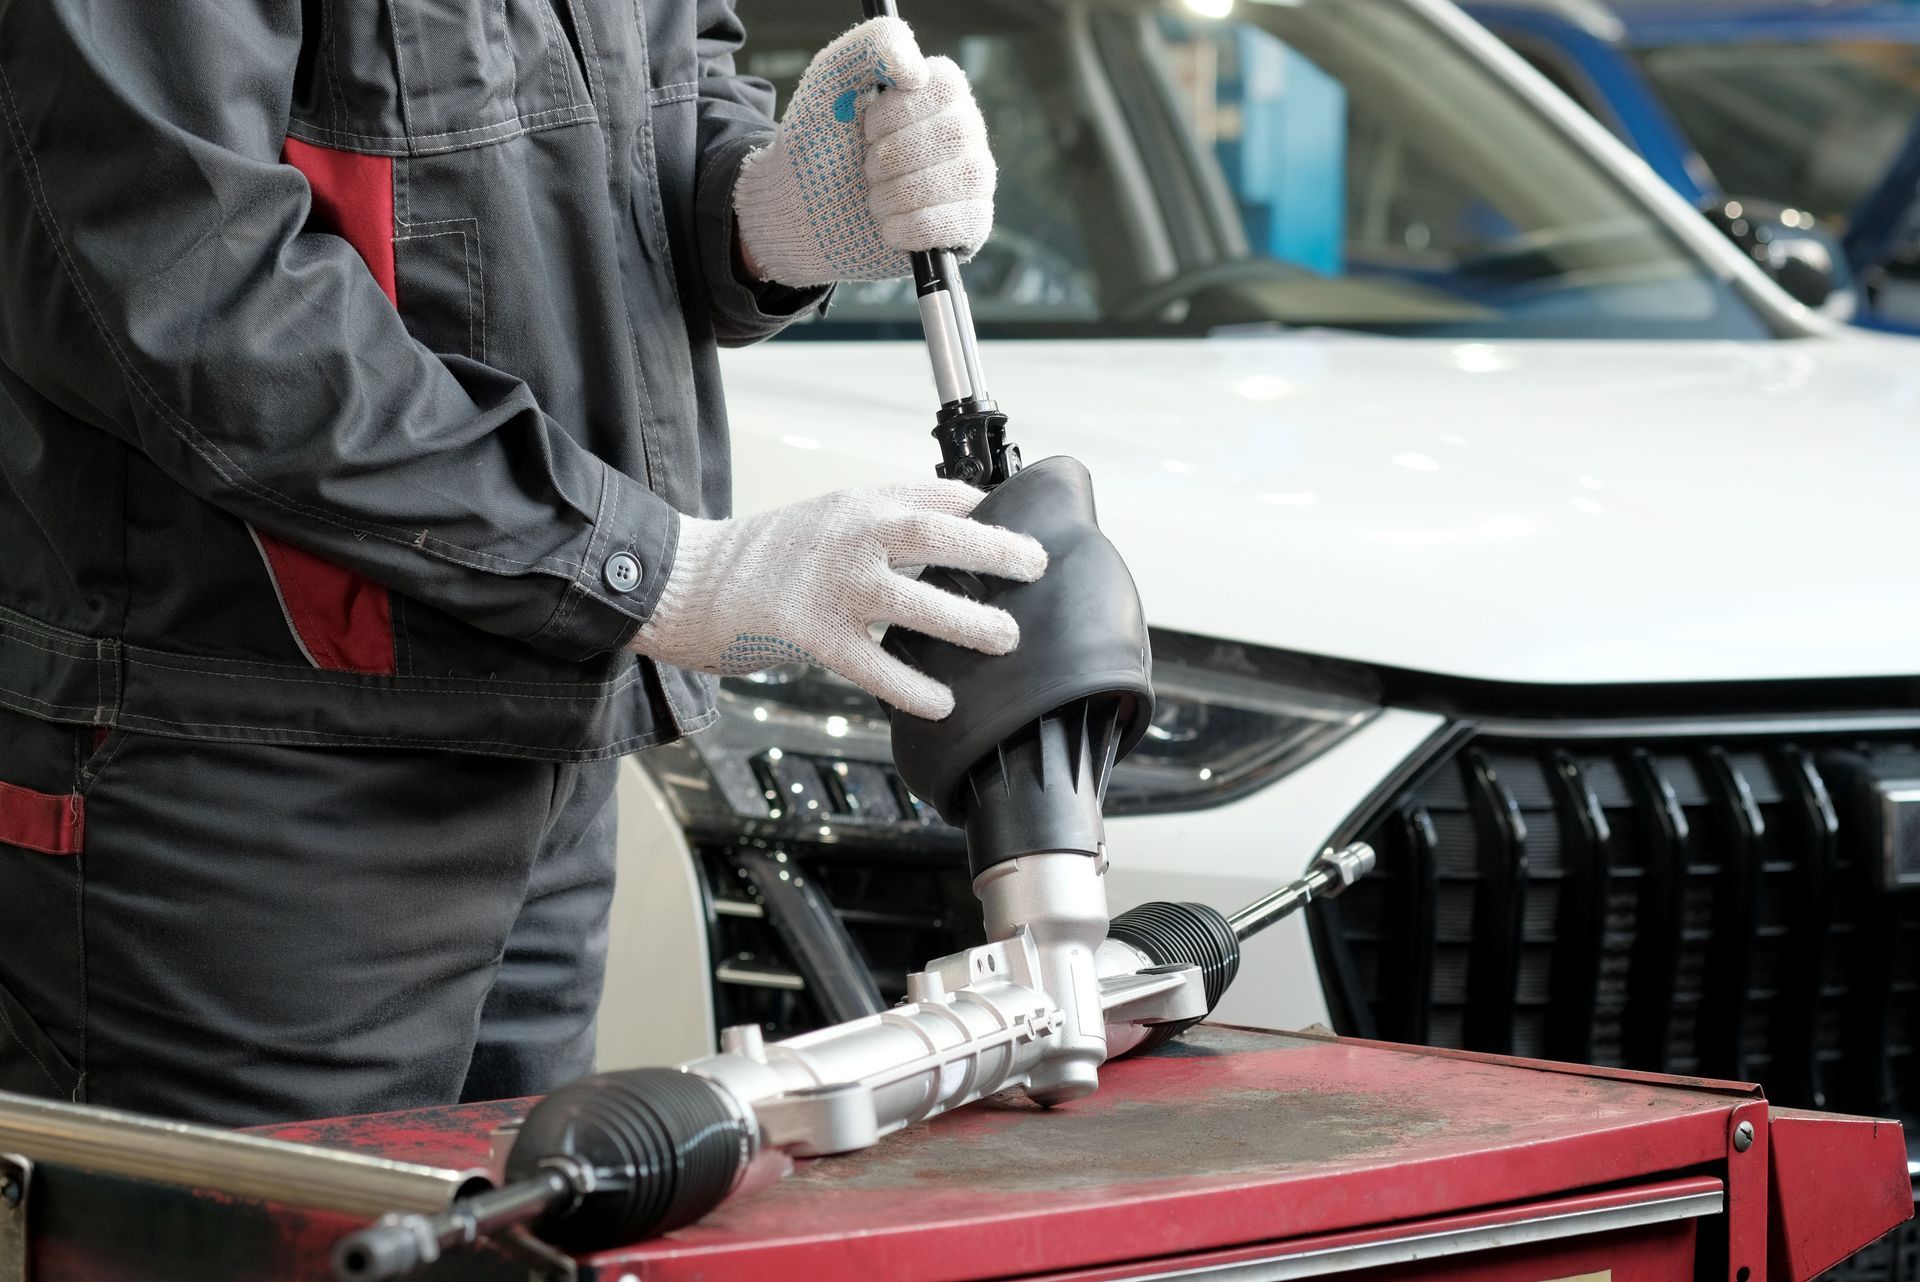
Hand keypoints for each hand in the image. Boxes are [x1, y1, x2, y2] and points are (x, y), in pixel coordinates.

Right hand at [631, 482, 1045, 719]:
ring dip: (967, 622)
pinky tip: (941, 701)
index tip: (1017, 529)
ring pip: (914, 601)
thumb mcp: (825, 516)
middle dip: (994, 551)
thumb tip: (947, 537)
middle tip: (1034, 569)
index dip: (983, 510)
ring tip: (1004, 638)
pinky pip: (874, 665)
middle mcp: (849, 536)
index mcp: (857, 503)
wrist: (687, 578)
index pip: (934, 495)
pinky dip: (911, 686)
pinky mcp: (810, 634)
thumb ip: (880, 523)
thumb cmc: (760, 555)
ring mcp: (831, 586)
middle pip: (935, 536)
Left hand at [733, 17, 995, 286]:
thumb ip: (872, 46)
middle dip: (892, 158)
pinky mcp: (971, 227)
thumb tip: (915, 70)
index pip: (946, 87)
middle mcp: (966, 132)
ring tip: (874, 200)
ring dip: (899, 193)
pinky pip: (964, 223)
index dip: (897, 113)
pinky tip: (888, 228)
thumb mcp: (832, 79)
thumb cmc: (821, 143)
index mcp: (940, 92)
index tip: (866, 130)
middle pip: (955, 134)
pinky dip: (914, 228)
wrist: (803, 213)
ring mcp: (973, 180)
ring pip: (964, 178)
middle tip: (866, 169)